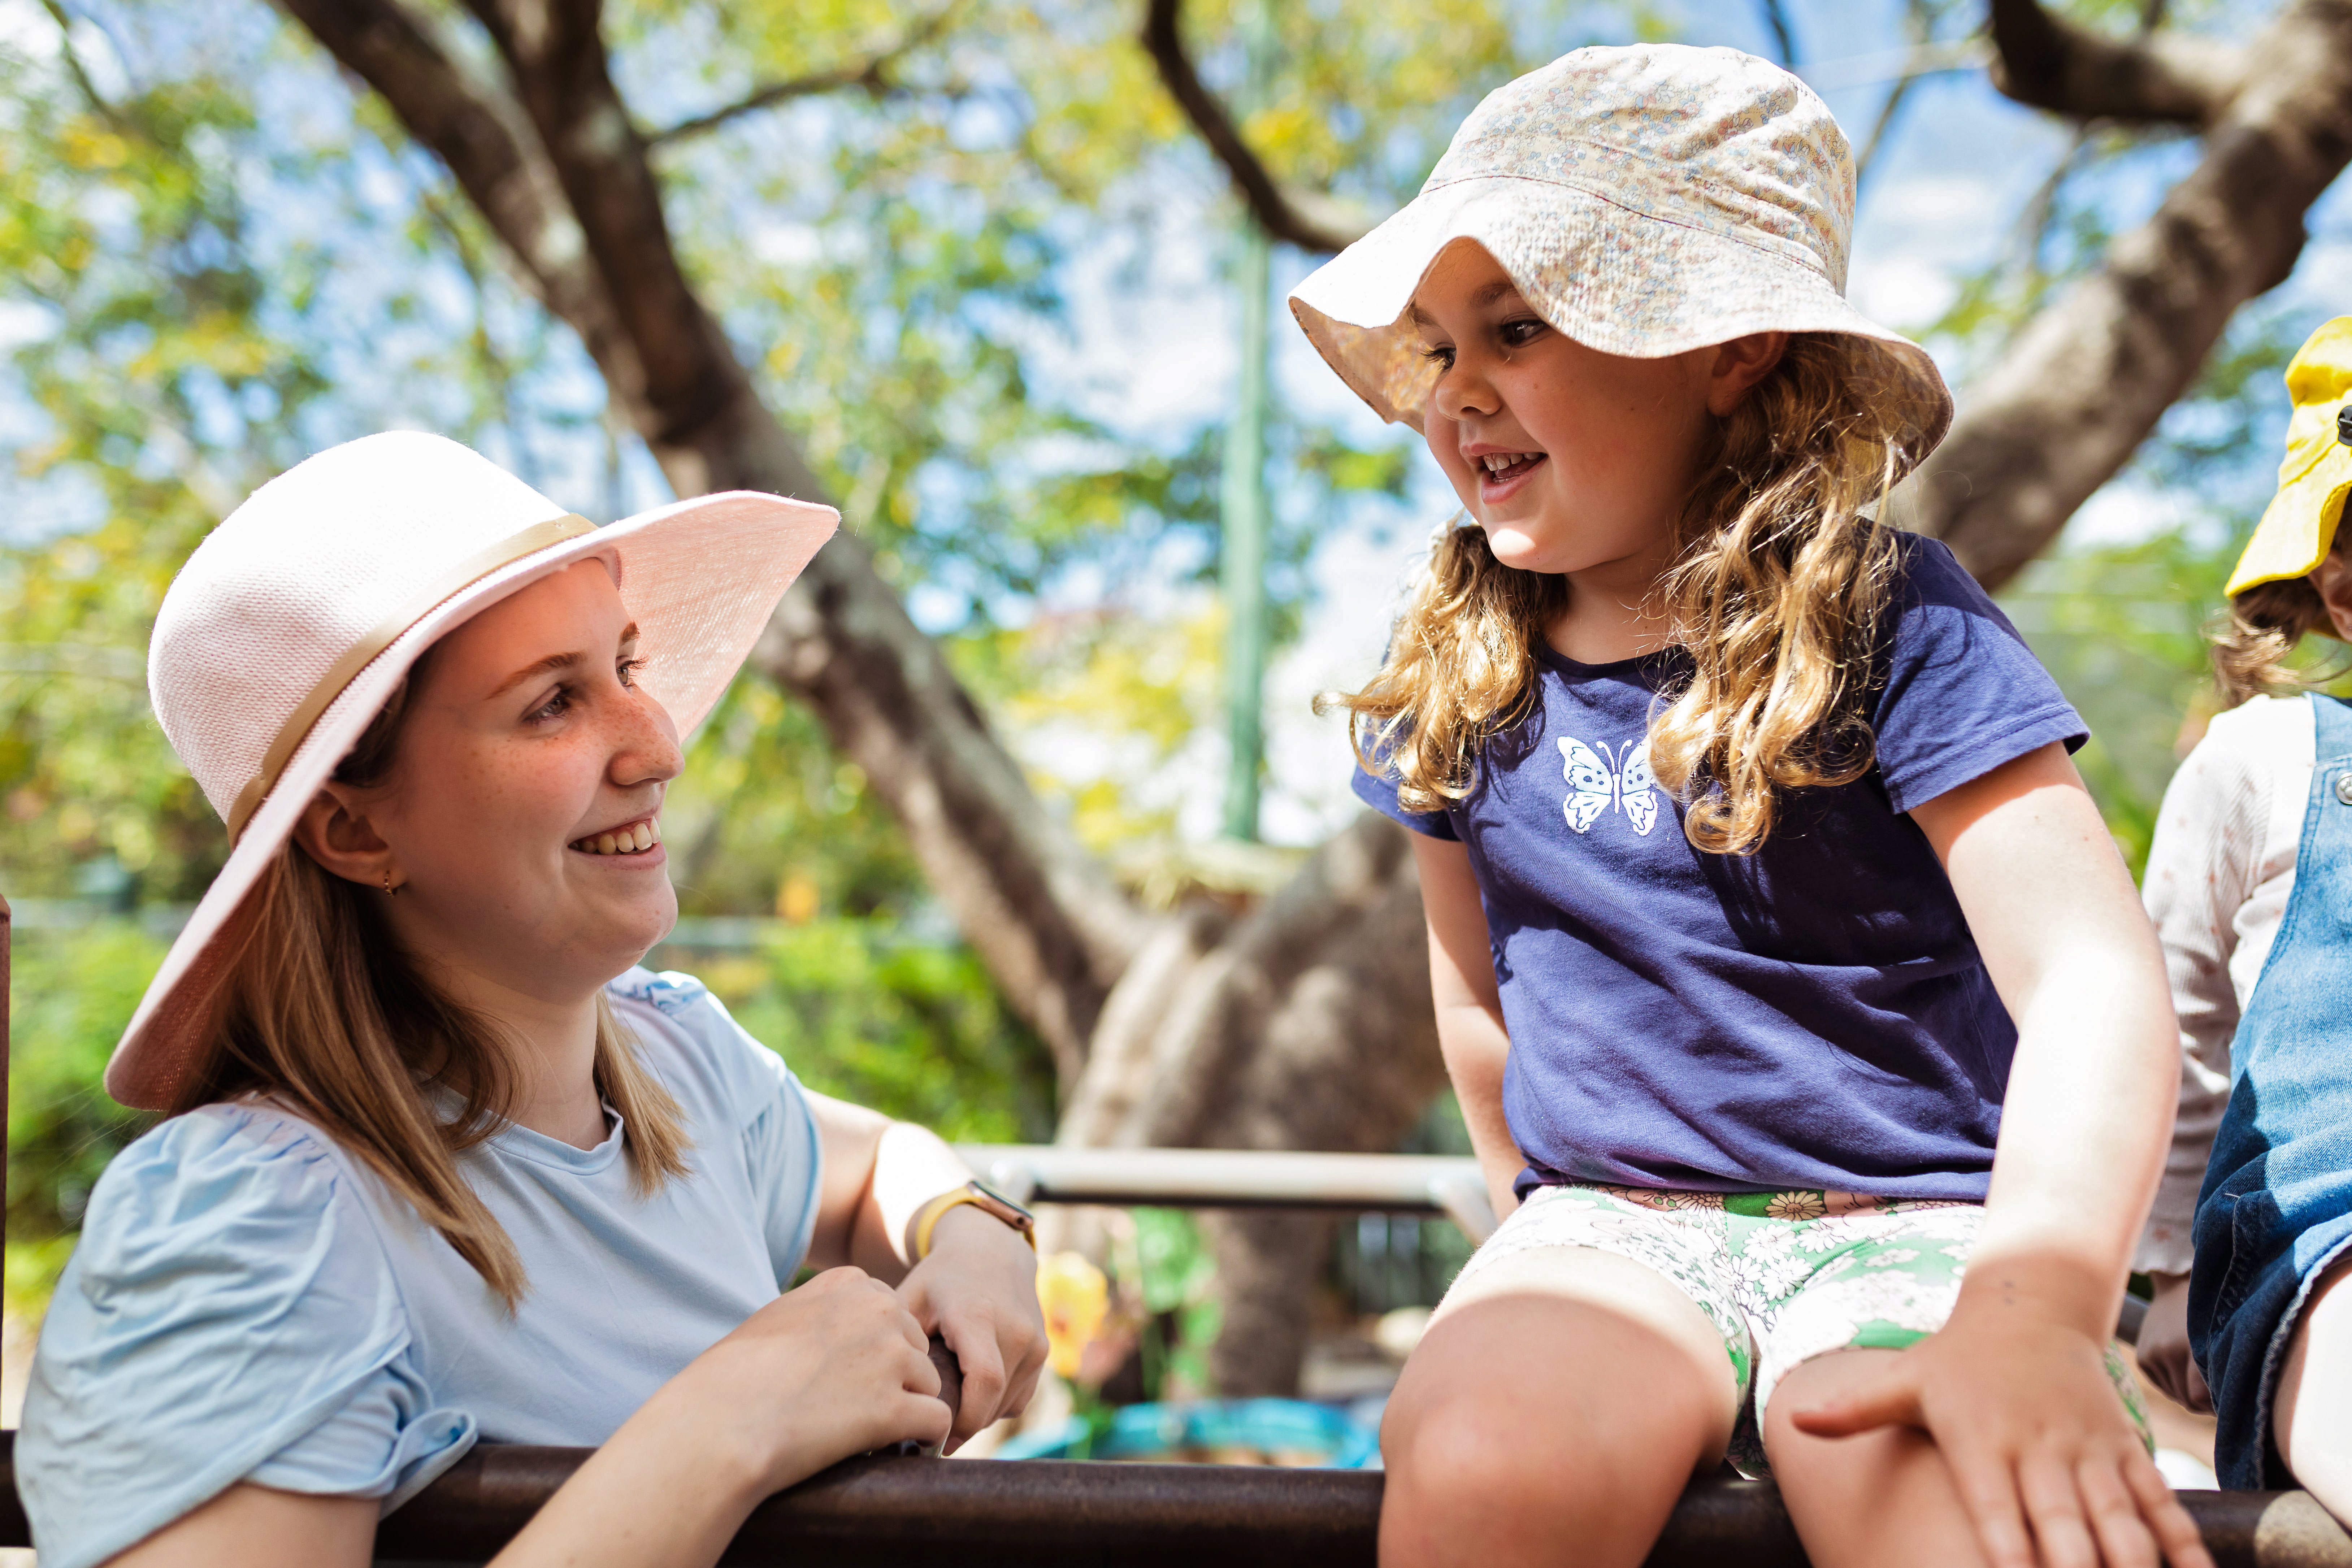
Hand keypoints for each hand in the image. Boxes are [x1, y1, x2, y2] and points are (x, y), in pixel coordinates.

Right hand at [651, 1266, 946, 1496]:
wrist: (719, 1424)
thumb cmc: (733, 1379)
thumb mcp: (779, 1319)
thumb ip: (821, 1314)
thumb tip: (842, 1338)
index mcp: (849, 1283)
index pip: (893, 1313)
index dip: (878, 1349)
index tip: (854, 1375)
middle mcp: (878, 1310)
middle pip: (916, 1346)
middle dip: (897, 1377)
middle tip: (858, 1408)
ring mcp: (889, 1357)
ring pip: (930, 1384)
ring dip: (907, 1408)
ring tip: (868, 1432)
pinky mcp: (893, 1407)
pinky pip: (935, 1421)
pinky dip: (924, 1439)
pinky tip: (904, 1450)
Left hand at [896, 1204, 1046, 1450]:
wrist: (992, 1250)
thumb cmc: (941, 1279)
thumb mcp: (910, 1299)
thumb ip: (896, 1343)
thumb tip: (875, 1398)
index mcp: (979, 1316)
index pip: (984, 1383)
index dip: (962, 1422)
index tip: (934, 1439)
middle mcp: (1015, 1331)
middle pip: (991, 1403)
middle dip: (960, 1425)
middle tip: (927, 1429)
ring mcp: (1035, 1343)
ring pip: (1005, 1406)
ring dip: (976, 1417)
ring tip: (945, 1406)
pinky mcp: (1042, 1353)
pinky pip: (1017, 1399)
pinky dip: (993, 1406)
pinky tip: (969, 1392)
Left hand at [1791, 1298, 2211, 1567]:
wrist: (2027, 1307)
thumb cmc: (1956, 1361)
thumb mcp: (1903, 1379)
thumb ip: (1854, 1408)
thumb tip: (1792, 1419)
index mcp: (1982, 1442)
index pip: (1996, 1510)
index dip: (2009, 1551)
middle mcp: (2039, 1450)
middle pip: (2064, 1522)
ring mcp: (2088, 1450)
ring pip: (2119, 1516)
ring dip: (2134, 1564)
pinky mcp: (2124, 1449)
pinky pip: (2158, 1500)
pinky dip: (2180, 1541)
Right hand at [2136, 1275, 2210, 1413]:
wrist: (2178, 1286)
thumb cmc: (2211, 1316)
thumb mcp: (2221, 1340)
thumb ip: (2221, 1373)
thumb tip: (2220, 1410)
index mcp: (2189, 1346)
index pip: (2199, 1398)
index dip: (2215, 1406)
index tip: (2227, 1401)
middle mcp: (2165, 1352)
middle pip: (2187, 1400)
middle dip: (2204, 1402)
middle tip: (2217, 1392)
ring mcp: (2151, 1354)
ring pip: (2176, 1396)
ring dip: (2190, 1393)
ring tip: (2201, 1377)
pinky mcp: (2143, 1358)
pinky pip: (2164, 1387)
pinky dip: (2176, 1385)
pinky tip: (2184, 1369)